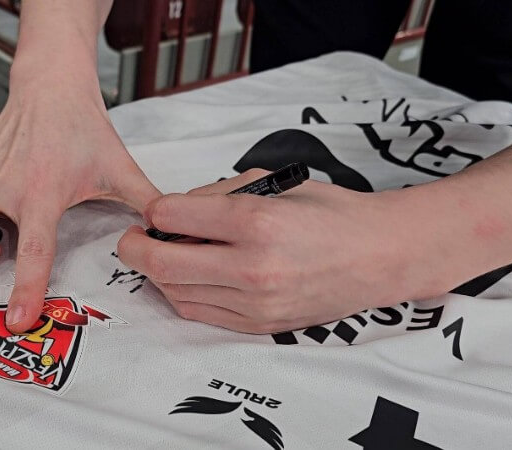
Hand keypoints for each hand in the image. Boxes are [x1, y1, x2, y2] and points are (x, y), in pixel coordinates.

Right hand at [0, 68, 158, 332]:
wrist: (51, 86)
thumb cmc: (85, 129)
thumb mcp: (121, 168)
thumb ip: (147, 202)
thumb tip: (172, 230)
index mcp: (44, 192)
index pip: (34, 251)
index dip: (26, 289)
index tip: (17, 321)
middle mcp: (2, 184)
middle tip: (6, 239)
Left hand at [117, 170, 453, 333]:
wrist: (379, 255)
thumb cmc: (329, 212)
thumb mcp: (272, 183)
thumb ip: (215, 195)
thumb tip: (171, 212)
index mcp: (255, 221)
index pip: (171, 217)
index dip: (153, 211)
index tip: (155, 211)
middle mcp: (252, 267)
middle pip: (162, 263)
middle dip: (135, 248)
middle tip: (132, 239)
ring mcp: (255, 303)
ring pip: (175, 292)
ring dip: (158, 273)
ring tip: (164, 255)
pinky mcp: (259, 324)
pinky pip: (199, 313)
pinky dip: (182, 294)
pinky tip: (187, 277)